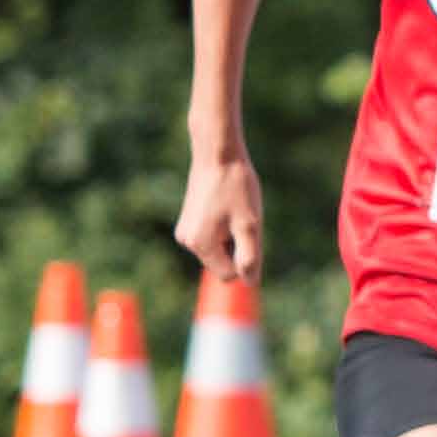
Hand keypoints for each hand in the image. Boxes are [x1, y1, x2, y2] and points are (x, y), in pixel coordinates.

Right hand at [175, 145, 265, 284]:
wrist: (217, 153)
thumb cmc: (236, 186)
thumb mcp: (250, 224)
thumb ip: (250, 258)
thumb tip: (250, 283)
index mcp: (201, 245)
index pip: (230, 275)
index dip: (246, 258)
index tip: (250, 230)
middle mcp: (187, 242)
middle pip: (222, 263)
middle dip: (237, 246)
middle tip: (243, 216)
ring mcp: (185, 231)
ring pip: (218, 250)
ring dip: (231, 236)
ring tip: (234, 208)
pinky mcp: (188, 221)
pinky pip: (211, 237)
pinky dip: (223, 228)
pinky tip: (226, 205)